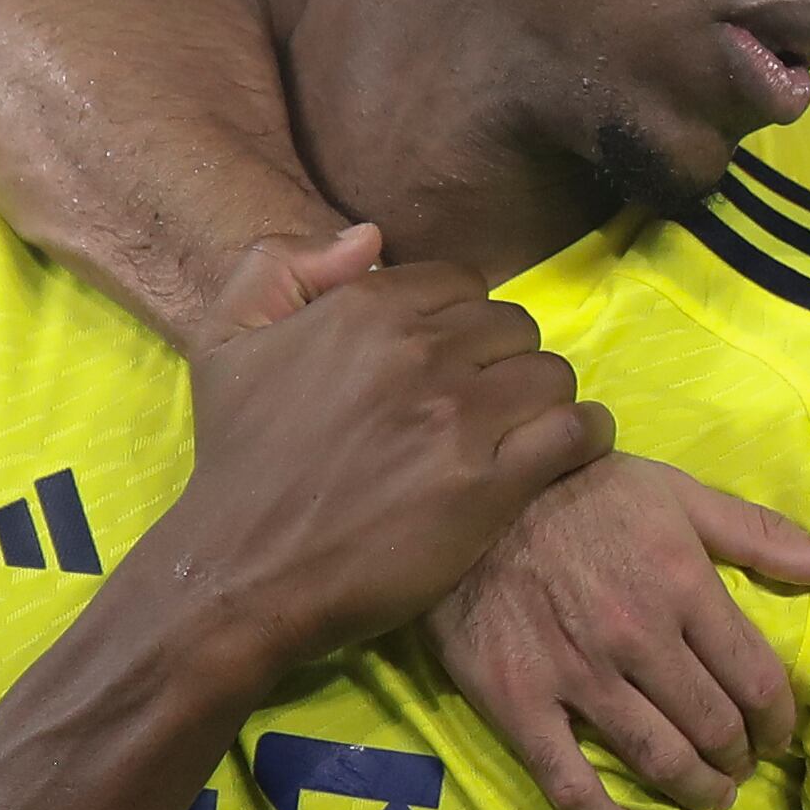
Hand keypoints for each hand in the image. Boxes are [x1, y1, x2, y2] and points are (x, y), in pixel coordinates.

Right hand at [148, 236, 612, 681]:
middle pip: (513, 326)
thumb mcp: (225, 339)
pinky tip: (571, 447)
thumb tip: (371, 237)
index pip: (461, 282)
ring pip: (551, 374)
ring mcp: (459, 419)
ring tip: (520, 429)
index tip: (448, 359)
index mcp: (363, 310)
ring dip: (543, 397)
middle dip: (504, 357)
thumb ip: (284, 264)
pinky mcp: (489, 486)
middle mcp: (418, 353)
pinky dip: (584, 436)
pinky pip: (573, 432)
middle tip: (482, 401)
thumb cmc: (237, 461)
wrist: (243, 572)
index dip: (460, 319)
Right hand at [428, 458, 809, 809]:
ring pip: (659, 759)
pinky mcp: (521, 704)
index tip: (778, 734)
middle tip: (739, 766)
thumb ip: (763, 534)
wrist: (471, 495)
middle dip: (740, 757)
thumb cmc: (581, 489)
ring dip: (697, 791)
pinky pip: (571, 784)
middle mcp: (640, 639)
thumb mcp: (678, 494)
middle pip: (715, 726)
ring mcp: (579, 677)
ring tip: (709, 798)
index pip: (758, 679)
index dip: (778, 719)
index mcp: (684, 586)